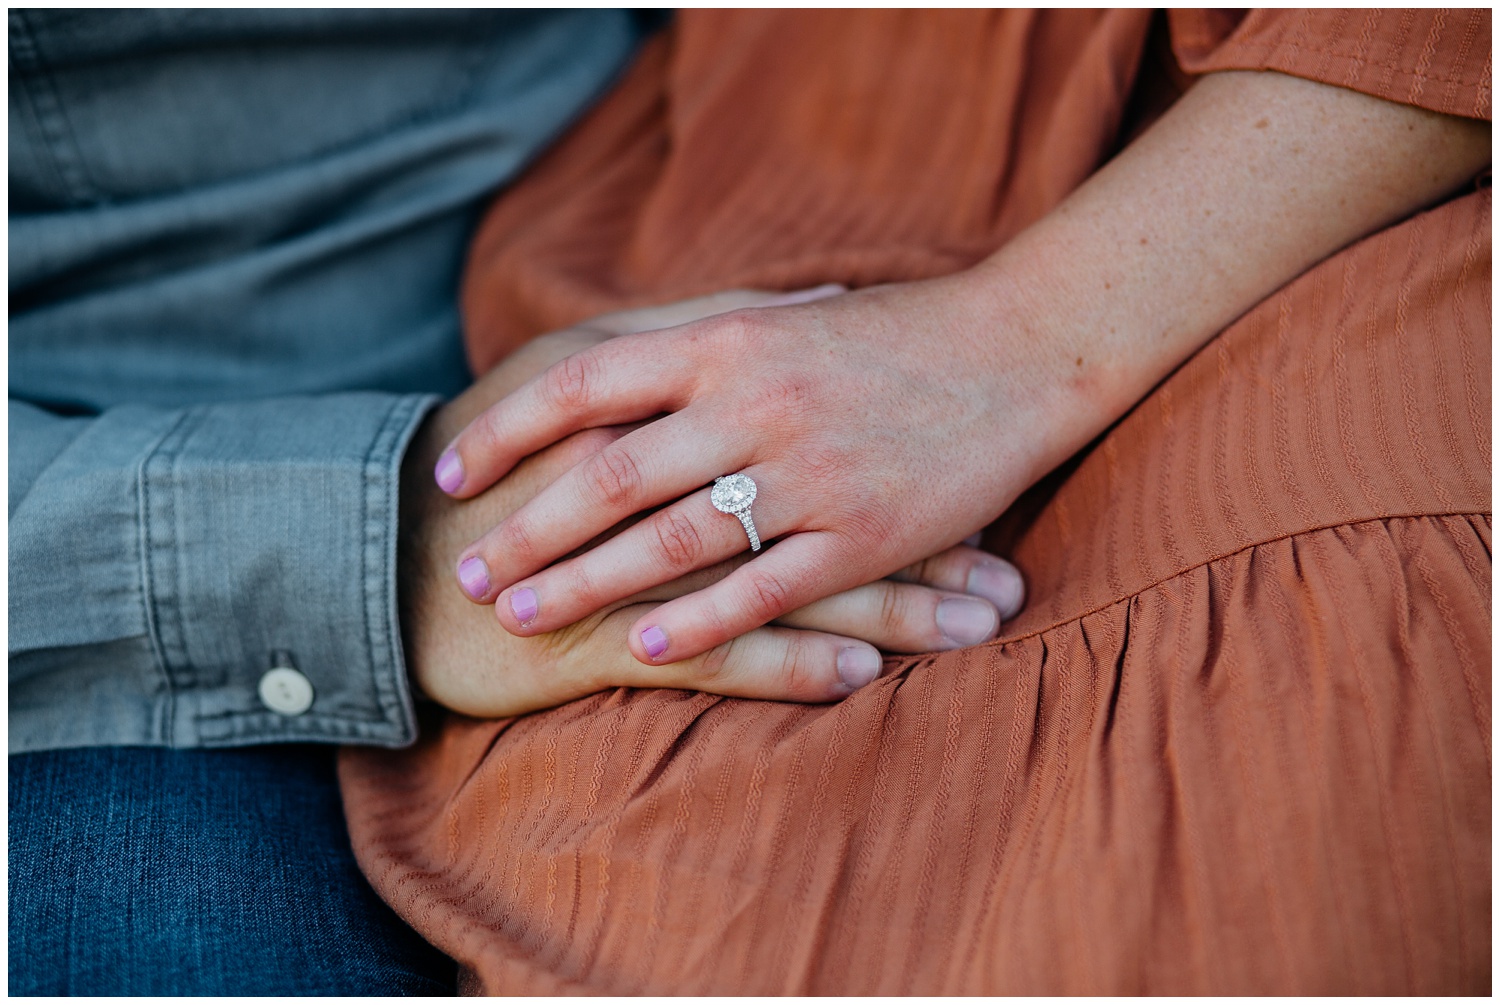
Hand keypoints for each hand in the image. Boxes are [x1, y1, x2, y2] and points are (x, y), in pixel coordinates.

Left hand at [401, 291, 1026, 715]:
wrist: (1020, 351)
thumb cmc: (896, 334)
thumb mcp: (785, 320)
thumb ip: (700, 346)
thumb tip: (608, 375)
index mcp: (728, 341)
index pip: (584, 380)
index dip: (508, 427)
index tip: (451, 468)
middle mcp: (754, 403)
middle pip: (608, 475)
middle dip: (526, 527)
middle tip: (464, 568)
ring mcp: (807, 473)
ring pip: (669, 542)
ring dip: (583, 583)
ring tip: (520, 614)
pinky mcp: (859, 536)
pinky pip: (760, 591)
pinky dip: (694, 625)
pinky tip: (639, 652)